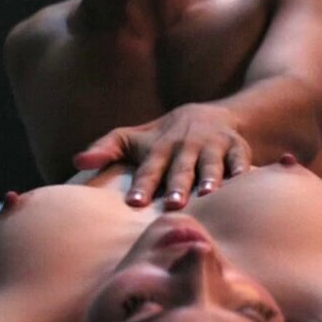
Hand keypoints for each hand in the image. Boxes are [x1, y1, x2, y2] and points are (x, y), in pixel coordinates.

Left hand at [73, 103, 252, 208]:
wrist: (212, 116)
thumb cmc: (164, 137)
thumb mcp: (134, 138)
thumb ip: (106, 148)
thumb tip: (77, 161)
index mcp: (160, 148)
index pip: (149, 168)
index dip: (142, 184)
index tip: (134, 202)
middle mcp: (186, 147)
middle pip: (180, 168)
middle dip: (177, 185)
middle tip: (172, 205)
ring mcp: (213, 148)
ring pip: (211, 164)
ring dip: (210, 178)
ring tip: (209, 194)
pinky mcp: (237, 149)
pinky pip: (241, 161)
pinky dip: (244, 171)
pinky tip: (244, 183)